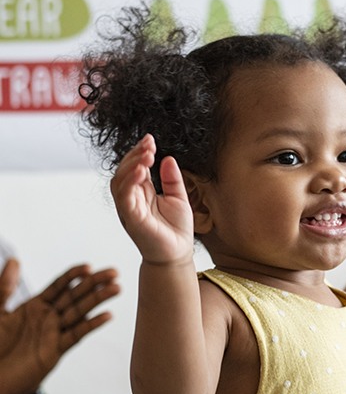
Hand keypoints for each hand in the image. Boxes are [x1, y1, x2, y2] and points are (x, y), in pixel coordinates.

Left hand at [0, 263, 119, 393]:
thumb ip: (5, 286)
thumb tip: (15, 260)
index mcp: (37, 306)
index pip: (60, 285)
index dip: (74, 275)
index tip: (88, 266)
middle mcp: (50, 317)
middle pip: (76, 295)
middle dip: (95, 283)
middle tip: (114, 272)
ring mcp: (55, 332)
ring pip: (80, 312)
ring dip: (99, 299)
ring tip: (116, 288)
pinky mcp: (56, 350)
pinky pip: (76, 334)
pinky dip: (92, 324)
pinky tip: (107, 315)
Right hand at [110, 134, 194, 264]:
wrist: (178, 254)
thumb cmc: (176, 230)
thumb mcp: (178, 198)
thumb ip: (172, 179)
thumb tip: (168, 158)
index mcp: (142, 193)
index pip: (135, 167)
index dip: (140, 152)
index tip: (150, 140)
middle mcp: (132, 199)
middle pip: (124, 171)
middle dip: (135, 155)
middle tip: (149, 145)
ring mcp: (129, 209)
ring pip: (120, 182)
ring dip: (131, 165)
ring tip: (146, 155)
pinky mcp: (132, 219)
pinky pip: (124, 197)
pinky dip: (130, 182)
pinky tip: (141, 172)